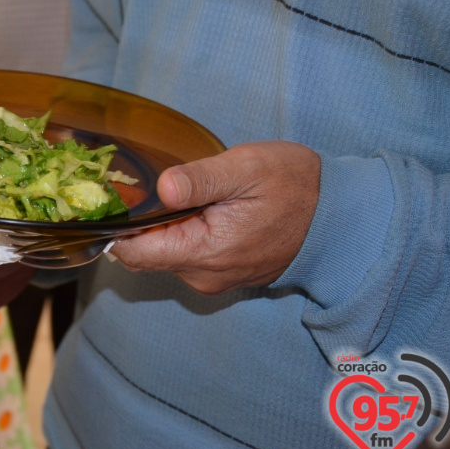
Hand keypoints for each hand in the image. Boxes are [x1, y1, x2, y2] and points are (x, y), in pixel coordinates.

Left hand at [110, 141, 320, 293]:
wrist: (339, 218)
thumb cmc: (294, 187)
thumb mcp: (247, 169)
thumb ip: (200, 179)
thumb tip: (162, 188)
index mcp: (204, 252)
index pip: (134, 253)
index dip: (115, 227)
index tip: (111, 197)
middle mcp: (203, 276)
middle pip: (144, 254)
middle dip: (135, 224)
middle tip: (137, 185)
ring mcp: (213, 279)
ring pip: (163, 255)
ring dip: (159, 228)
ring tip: (171, 193)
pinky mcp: (222, 275)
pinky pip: (185, 257)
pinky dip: (178, 235)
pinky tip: (191, 208)